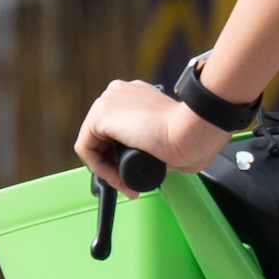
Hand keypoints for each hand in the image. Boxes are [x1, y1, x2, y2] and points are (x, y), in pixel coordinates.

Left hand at [75, 80, 229, 192]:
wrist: (191, 132)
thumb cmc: (191, 136)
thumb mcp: (169, 135)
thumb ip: (153, 142)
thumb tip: (149, 159)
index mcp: (139, 95)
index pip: (118, 128)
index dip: (122, 156)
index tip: (136, 171)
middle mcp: (120, 93)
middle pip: (103, 135)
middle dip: (114, 163)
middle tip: (129, 182)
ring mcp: (109, 101)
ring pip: (94, 142)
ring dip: (107, 168)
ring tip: (125, 184)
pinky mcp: (100, 115)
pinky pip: (87, 149)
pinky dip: (100, 168)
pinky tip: (117, 178)